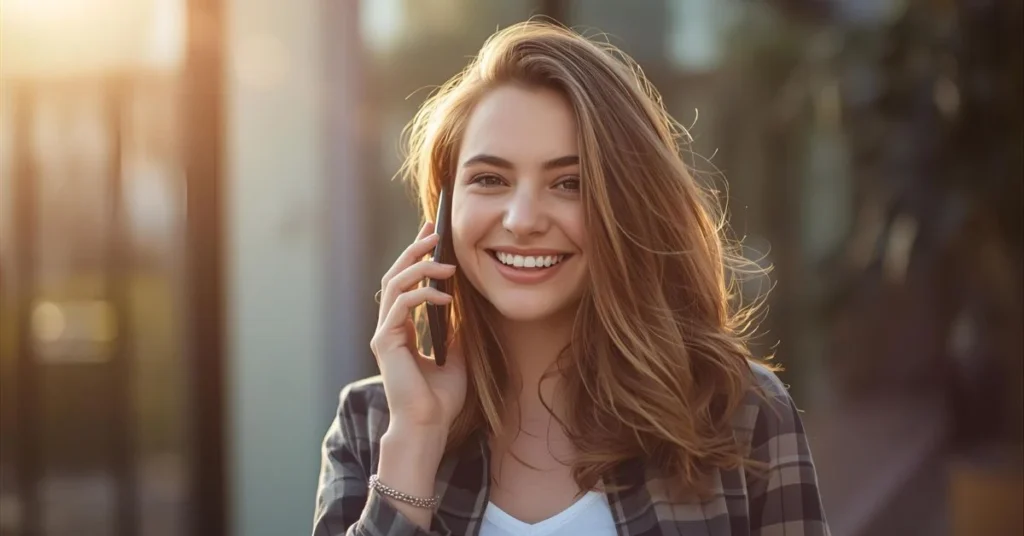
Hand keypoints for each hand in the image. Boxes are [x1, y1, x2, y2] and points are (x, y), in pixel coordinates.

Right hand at [370, 222, 466, 437]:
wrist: (429, 426)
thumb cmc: (441, 397)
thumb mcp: (456, 355)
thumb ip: (454, 329)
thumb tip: (465, 306)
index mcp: (402, 330)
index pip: (405, 283)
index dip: (417, 257)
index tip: (434, 237)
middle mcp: (389, 328)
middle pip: (395, 276)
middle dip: (414, 250)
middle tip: (434, 231)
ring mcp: (385, 334)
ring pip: (394, 284)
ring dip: (419, 266)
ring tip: (445, 260)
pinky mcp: (386, 342)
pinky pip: (402, 305)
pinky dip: (423, 294)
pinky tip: (446, 296)